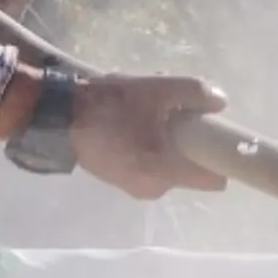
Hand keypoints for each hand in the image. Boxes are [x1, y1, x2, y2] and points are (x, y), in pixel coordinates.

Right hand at [70, 73, 231, 198]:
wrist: (57, 117)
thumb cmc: (110, 105)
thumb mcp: (156, 89)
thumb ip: (193, 93)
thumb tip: (220, 101)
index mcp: (167, 171)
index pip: (214, 179)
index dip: (220, 156)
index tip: (216, 133)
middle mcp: (155, 188)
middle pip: (191, 167)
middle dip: (190, 140)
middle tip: (175, 111)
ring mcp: (136, 187)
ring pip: (170, 163)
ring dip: (168, 140)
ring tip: (150, 110)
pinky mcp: (121, 180)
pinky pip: (151, 164)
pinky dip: (151, 146)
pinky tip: (135, 121)